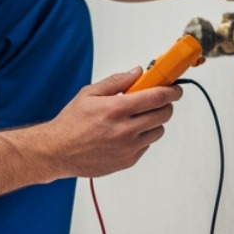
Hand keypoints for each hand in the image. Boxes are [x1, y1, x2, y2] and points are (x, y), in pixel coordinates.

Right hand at [36, 68, 181, 178]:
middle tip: (157, 100)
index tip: (175, 88)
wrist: (58, 152)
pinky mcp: (128, 161)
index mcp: (116, 109)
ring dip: (154, 121)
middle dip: (165, 104)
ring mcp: (128, 148)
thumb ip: (117, 81)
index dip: (171, 91)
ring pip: (158, 131)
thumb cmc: (72, 122)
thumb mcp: (89, 94)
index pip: (156, 97)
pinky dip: (142, 137)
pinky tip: (126, 133)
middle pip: (163, 114)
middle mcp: (125, 130)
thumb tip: (138, 72)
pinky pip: (146, 145)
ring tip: (138, 118)